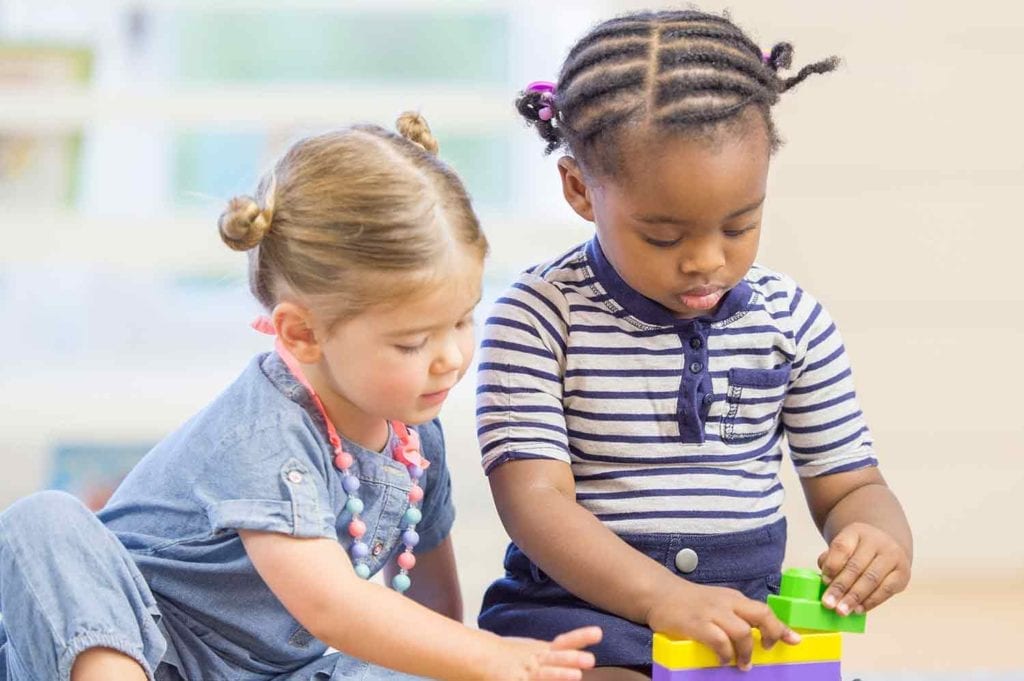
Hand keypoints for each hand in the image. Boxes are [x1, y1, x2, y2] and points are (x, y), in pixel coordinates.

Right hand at [483, 627, 601, 680]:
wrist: (477, 655)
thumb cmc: (511, 656)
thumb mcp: (535, 650)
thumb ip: (560, 651)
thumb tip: (588, 648)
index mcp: (541, 651)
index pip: (564, 642)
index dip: (581, 638)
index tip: (598, 633)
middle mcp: (534, 661)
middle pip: (555, 658)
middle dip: (572, 659)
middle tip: (590, 660)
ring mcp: (523, 673)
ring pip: (544, 675)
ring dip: (559, 675)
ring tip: (575, 676)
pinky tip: (569, 676)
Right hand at [647, 580, 799, 670]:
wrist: (659, 593)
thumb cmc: (690, 603)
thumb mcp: (717, 604)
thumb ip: (735, 615)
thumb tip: (757, 635)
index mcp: (733, 598)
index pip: (764, 610)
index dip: (781, 627)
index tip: (794, 640)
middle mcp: (726, 603)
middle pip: (760, 614)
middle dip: (771, 634)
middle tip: (767, 650)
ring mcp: (711, 612)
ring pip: (741, 631)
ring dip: (746, 652)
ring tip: (742, 664)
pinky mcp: (696, 624)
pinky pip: (718, 641)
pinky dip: (725, 653)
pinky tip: (723, 660)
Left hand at [818, 521, 911, 615]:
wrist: (887, 545)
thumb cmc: (857, 551)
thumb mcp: (843, 547)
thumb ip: (831, 559)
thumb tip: (827, 579)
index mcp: (856, 532)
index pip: (842, 547)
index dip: (832, 565)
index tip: (823, 581)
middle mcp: (877, 541)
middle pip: (856, 566)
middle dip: (840, 587)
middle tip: (828, 603)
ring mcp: (893, 556)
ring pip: (871, 579)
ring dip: (854, 597)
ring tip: (842, 611)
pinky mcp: (903, 573)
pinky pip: (886, 590)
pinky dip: (871, 601)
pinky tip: (858, 609)